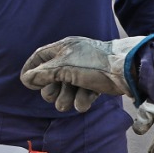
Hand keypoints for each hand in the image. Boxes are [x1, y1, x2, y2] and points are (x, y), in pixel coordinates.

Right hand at [19, 35, 153, 111]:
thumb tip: (26, 79)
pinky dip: (82, 100)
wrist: (128, 71)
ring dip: (66, 98)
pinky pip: (82, 94)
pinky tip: (85, 102)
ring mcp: (84, 72)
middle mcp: (72, 58)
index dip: (31, 69)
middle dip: (51, 90)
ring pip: (67, 88)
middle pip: (51, 77)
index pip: (40, 56)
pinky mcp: (96, 84)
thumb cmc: (94, 64)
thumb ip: (43, 73)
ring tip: (69, 104)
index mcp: (64, 48)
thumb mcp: (64, 67)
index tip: (26, 83)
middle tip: (52, 96)